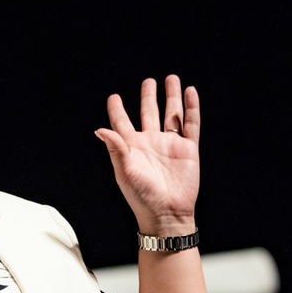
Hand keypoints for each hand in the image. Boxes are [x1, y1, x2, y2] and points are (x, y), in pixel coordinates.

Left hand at [95, 75, 199, 233]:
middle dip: (149, 96)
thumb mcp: (124, 172)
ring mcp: (170, 145)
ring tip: (171, 79)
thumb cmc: (142, 197)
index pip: (122, 123)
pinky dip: (191, 108)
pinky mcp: (188, 150)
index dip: (117, 110)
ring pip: (171, 114)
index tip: (114, 97)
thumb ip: (116, 148)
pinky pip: (191, 124)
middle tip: (148, 81)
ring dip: (171, 97)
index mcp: (132, 148)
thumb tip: (100, 129)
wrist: (167, 214)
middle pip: (149, 113)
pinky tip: (190, 93)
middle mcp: (151, 143)